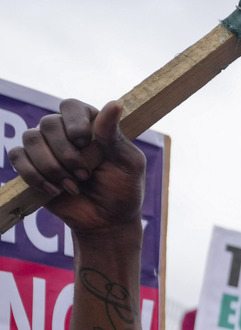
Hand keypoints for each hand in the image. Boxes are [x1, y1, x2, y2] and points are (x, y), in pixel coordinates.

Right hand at [9, 99, 145, 233]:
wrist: (107, 221)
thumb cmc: (123, 189)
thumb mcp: (128, 163)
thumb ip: (114, 135)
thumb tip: (114, 103)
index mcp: (91, 124)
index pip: (71, 106)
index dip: (74, 123)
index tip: (84, 143)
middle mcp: (65, 131)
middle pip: (48, 124)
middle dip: (66, 154)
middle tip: (85, 175)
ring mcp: (46, 147)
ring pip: (31, 139)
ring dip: (51, 166)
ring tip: (73, 187)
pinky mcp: (31, 165)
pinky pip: (17, 156)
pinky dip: (34, 175)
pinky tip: (54, 190)